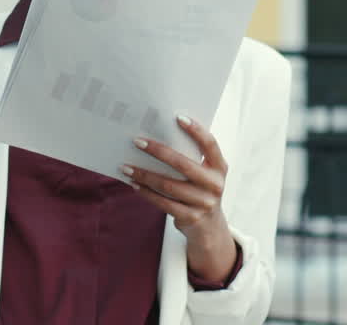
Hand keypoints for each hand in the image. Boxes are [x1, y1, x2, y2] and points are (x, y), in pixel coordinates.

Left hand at [122, 115, 237, 281]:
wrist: (209, 228)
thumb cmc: (200, 190)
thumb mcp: (204, 174)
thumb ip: (191, 158)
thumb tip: (158, 135)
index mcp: (219, 168)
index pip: (210, 144)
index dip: (196, 130)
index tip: (178, 117)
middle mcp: (214, 184)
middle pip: (183, 164)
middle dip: (158, 151)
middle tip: (137, 141)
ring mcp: (203, 203)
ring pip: (168, 185)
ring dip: (144, 174)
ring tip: (126, 166)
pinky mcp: (190, 217)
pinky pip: (163, 202)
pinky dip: (146, 192)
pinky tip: (134, 184)